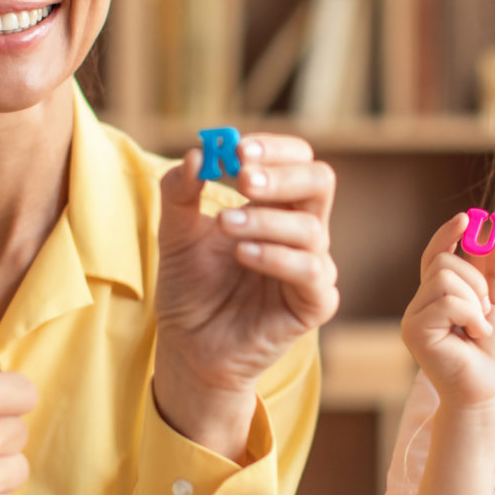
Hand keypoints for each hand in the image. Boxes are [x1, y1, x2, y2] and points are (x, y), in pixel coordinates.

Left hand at [151, 135, 339, 455]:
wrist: (188, 347)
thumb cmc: (190, 288)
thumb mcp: (175, 234)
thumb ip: (181, 193)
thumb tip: (197, 154)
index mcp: (276, 206)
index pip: (296, 160)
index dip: (273, 149)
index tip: (238, 148)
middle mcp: (302, 231)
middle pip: (319, 181)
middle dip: (281, 174)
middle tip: (242, 176)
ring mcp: (312, 266)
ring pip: (310, 227)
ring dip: (264, 220)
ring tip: (224, 225)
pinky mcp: (315, 303)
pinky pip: (312, 272)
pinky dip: (277, 257)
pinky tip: (243, 254)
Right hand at [400, 212, 494, 409]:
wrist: (488, 390)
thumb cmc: (493, 354)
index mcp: (438, 297)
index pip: (436, 256)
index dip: (447, 235)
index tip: (466, 218)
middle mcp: (420, 304)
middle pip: (445, 263)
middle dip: (476, 283)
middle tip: (484, 313)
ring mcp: (413, 317)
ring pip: (446, 279)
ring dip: (475, 301)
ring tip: (478, 328)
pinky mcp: (413, 330)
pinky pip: (447, 301)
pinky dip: (470, 315)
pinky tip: (473, 336)